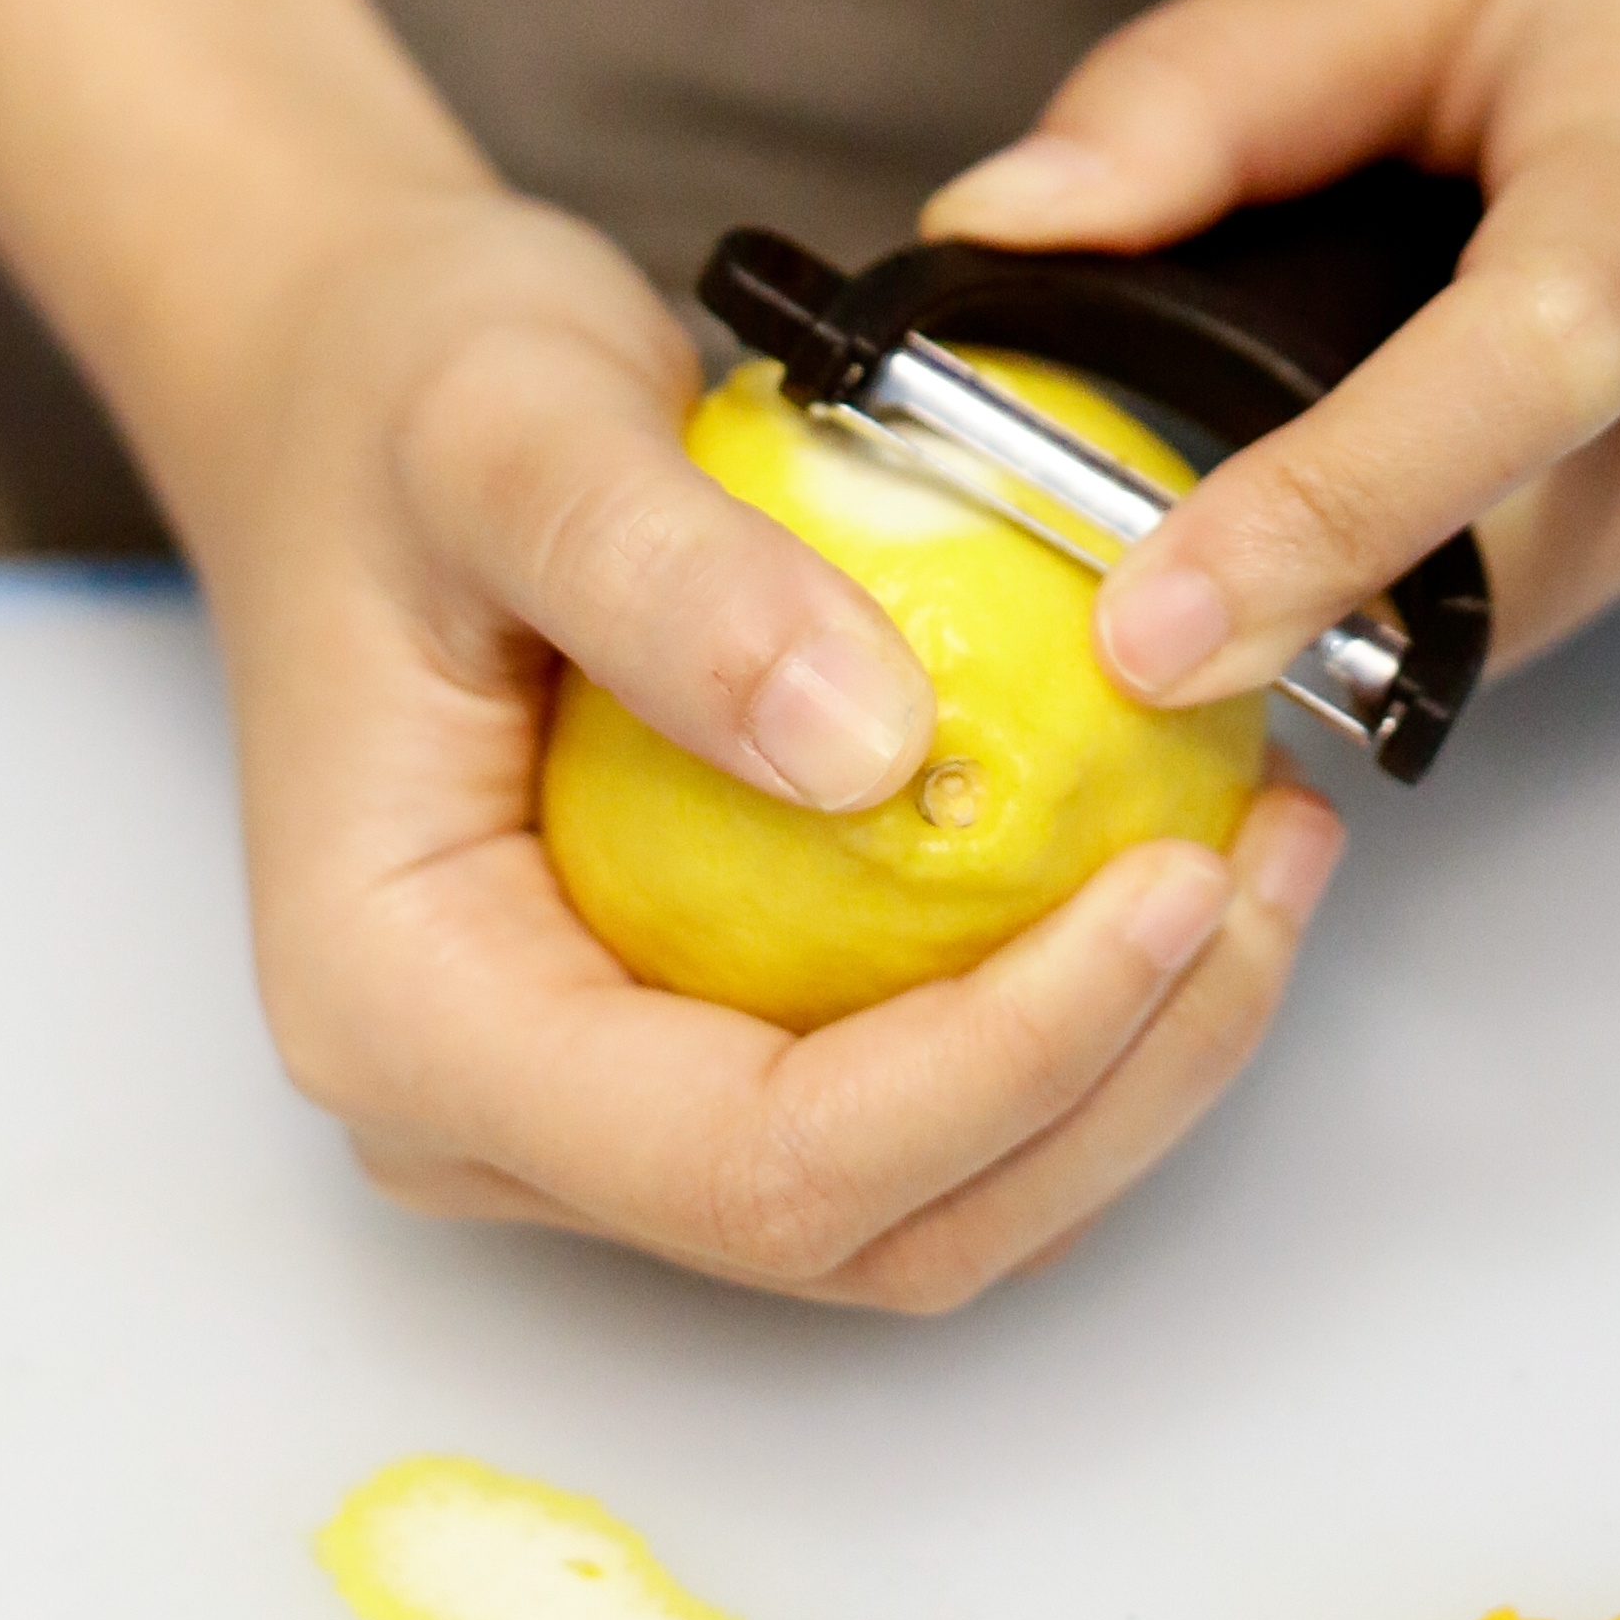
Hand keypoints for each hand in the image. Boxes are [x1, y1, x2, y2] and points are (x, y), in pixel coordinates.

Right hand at [177, 193, 1342, 1310]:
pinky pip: (923, 1094)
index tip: (1176, 879)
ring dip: (1129, 1067)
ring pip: (925, 1200)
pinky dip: (1079, 1009)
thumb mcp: (505, 430)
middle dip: (1112, 1087)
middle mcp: (498, 1113)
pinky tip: (1176, 847)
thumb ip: (666, 579)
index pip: (748, 1165)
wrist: (352, 392)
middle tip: (1266, 864)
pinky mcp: (698, 1030)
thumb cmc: (395, 402)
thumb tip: (874, 752)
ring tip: (1263, 853)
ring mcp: (603, 1093)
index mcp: (407, 1015)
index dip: (998, 1067)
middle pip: (866, 1228)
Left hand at [920, 0, 1619, 693]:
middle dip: (1323, 589)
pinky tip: (1523, 411)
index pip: (1518, 366)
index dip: (1326, 517)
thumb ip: (1207, 88)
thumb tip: (1002, 229)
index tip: (1152, 631)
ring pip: (1563, 595)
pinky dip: (1531, 529)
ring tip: (1361, 411)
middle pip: (1517, 552)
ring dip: (1427, 560)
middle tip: (1154, 572)